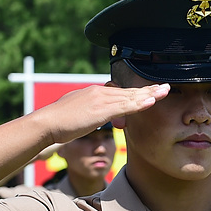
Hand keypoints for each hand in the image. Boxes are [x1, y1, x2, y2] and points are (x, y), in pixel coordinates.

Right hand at [32, 84, 167, 144]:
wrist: (46, 123)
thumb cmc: (57, 123)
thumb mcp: (76, 114)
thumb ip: (88, 113)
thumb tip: (92, 116)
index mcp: (94, 93)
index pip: (120, 92)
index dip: (136, 92)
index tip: (149, 91)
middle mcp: (99, 93)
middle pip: (128, 91)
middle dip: (148, 89)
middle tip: (164, 87)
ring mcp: (101, 100)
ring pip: (130, 96)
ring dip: (149, 94)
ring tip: (164, 91)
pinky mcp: (101, 110)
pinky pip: (125, 106)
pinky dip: (139, 103)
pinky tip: (151, 101)